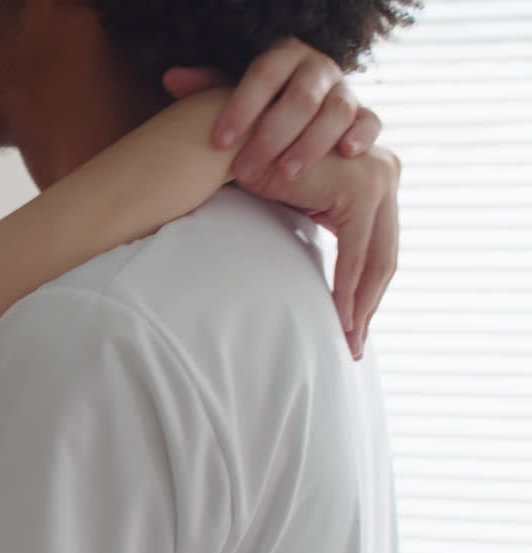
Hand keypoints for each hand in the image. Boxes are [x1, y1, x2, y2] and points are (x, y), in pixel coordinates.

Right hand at [163, 37, 397, 359]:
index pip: (375, 246)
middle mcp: (384, 172)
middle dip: (368, 306)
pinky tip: (338, 317)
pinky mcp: (361, 188)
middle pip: (384, 255)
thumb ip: (315, 222)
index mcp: (370, 177)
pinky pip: (357, 253)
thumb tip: (311, 267)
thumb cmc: (248, 170)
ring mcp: (378, 177)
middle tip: (353, 348)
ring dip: (361, 305)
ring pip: (378, 258)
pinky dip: (348, 289)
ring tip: (345, 339)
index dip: (364, 291)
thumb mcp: (294, 205)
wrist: (228, 143)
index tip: (349, 331)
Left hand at [165, 38, 382, 177]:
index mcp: (283, 56)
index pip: (262, 74)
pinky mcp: (364, 115)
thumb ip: (207, 88)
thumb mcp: (233, 97)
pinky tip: (346, 154)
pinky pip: (370, 121)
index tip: (218, 141)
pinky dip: (360, 135)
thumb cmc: (256, 109)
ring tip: (286, 173)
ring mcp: (344, 91)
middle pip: (300, 97)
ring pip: (336, 110)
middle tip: (245, 170)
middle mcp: (317, 69)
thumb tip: (171, 77)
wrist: (299, 117)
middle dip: (272, 135)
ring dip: (311, 143)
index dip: (241, 106)